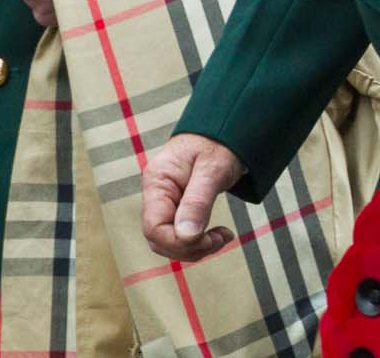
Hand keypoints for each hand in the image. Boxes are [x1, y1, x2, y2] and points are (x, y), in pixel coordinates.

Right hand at [140, 132, 246, 260]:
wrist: (225, 131)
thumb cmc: (219, 144)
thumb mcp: (213, 169)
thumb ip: (198, 201)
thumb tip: (186, 236)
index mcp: (158, 182)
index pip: (154, 226)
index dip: (178, 241)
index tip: (208, 239)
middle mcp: (156, 195)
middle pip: (159, 239)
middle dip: (189, 247)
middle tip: (220, 239)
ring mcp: (165, 203)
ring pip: (168, 241)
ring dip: (195, 248)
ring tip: (223, 237)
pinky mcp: (177, 208)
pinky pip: (180, 235)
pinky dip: (198, 241)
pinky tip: (218, 235)